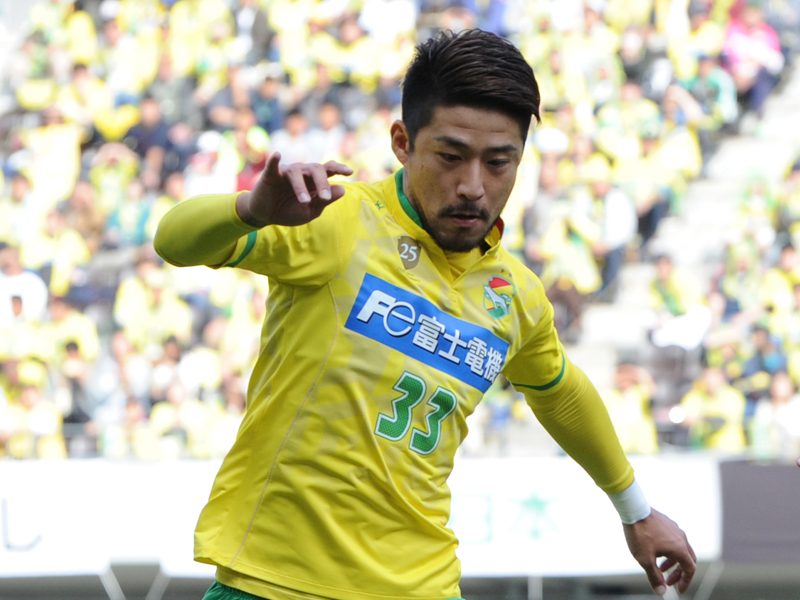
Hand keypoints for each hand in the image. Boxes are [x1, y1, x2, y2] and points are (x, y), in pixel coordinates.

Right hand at [237, 152, 353, 227]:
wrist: (267, 216)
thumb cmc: (290, 211)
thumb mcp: (311, 210)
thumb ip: (325, 201)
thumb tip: (343, 189)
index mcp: (314, 180)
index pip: (329, 169)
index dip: (339, 168)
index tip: (350, 172)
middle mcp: (302, 172)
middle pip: (316, 169)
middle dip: (322, 183)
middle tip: (325, 198)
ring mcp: (286, 172)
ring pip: (297, 172)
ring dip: (301, 187)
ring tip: (304, 202)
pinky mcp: (270, 175)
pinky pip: (273, 165)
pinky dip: (274, 160)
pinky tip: (277, 154)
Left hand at [623, 508, 695, 595]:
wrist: (633, 509)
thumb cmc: (640, 534)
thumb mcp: (645, 560)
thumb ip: (654, 577)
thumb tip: (661, 591)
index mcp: (680, 548)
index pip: (690, 569)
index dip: (685, 581)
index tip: (678, 590)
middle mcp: (681, 538)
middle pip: (688, 559)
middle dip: (679, 573)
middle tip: (669, 581)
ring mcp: (675, 529)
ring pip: (680, 549)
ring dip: (673, 562)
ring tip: (660, 568)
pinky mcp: (667, 523)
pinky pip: (673, 540)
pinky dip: (669, 550)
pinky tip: (655, 551)